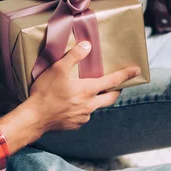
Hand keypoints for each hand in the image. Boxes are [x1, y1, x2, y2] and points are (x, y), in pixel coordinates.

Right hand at [26, 42, 140, 131]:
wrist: (33, 118)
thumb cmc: (45, 92)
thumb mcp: (57, 69)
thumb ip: (74, 56)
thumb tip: (87, 46)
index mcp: (88, 90)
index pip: (112, 81)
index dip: (126, 75)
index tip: (136, 71)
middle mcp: (90, 105)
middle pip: (111, 97)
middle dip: (117, 90)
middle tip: (118, 85)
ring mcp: (83, 117)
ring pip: (96, 106)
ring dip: (96, 99)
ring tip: (87, 93)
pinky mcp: (76, 124)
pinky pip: (84, 115)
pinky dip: (83, 108)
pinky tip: (72, 104)